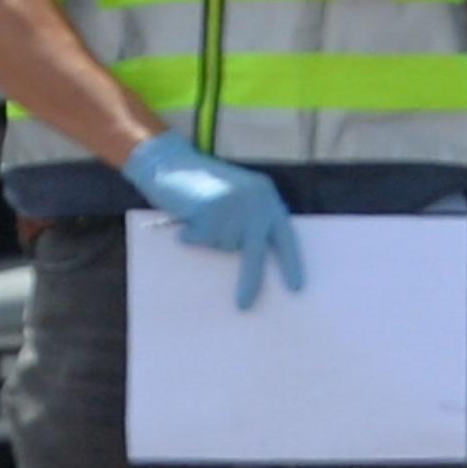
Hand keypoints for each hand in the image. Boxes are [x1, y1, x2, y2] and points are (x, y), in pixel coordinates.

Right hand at [122, 132, 306, 309]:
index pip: (285, 235)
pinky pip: (200, 240)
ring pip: (222, 246)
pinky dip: (189, 235)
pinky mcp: (210, 209)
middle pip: (254, 251)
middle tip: (244, 305)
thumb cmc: (200, 184)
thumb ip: (247, 220)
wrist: (170, 162)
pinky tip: (185, 217)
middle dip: (250, 280)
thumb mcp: (235, 198)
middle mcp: (255, 199)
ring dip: (208, 239)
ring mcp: (233, 205)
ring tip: (198, 216)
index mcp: (266, 195)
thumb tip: (248, 257)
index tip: (295, 288)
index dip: (291, 263)